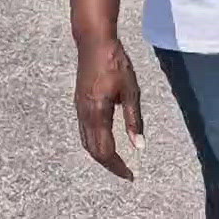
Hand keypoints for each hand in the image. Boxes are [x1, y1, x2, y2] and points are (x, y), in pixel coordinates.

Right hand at [74, 38, 143, 180]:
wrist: (93, 43)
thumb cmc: (116, 63)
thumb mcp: (131, 91)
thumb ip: (134, 120)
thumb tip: (139, 146)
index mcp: (97, 113)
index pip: (105, 150)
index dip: (117, 166)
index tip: (130, 175)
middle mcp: (84, 115)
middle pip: (93, 150)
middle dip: (109, 165)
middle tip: (125, 173)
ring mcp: (79, 110)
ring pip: (86, 142)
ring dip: (100, 155)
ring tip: (117, 162)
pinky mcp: (79, 104)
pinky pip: (84, 132)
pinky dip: (94, 143)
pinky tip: (106, 143)